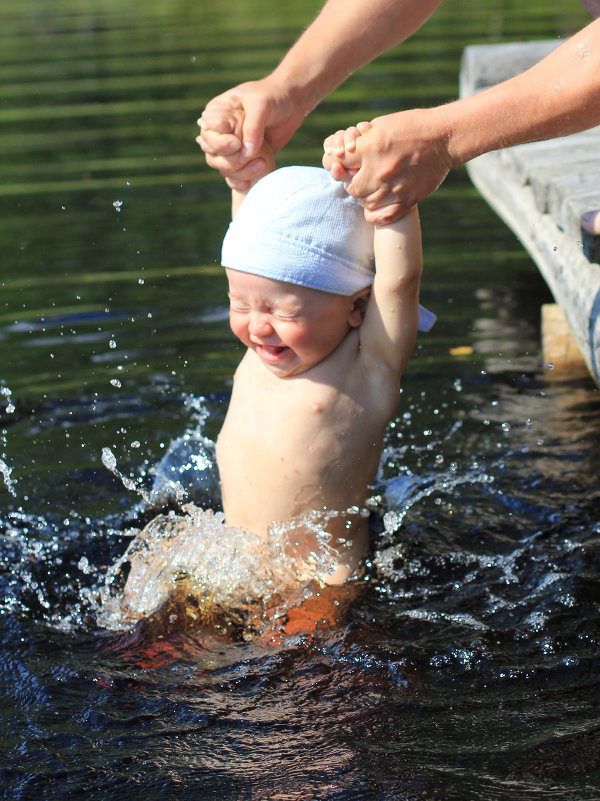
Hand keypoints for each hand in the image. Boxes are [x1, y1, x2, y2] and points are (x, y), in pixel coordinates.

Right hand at [197, 78, 304, 189]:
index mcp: (218, 113)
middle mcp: (220, 131)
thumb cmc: (273, 97)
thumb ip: (252, 128)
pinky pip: (234, 175)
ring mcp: (231, 147)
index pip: (208, 135)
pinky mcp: (244, 158)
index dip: (220, 143)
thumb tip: (246, 153)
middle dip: (231, 160)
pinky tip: (247, 185)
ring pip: (223, 167)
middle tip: (253, 155)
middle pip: (213, 155)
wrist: (292, 104)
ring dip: (239, 172)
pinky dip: (239, 181)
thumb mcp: (261, 105)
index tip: (237, 143)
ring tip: (262, 164)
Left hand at [323, 108, 454, 223]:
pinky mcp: (406, 200)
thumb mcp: (382, 125)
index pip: (340, 162)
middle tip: (361, 177)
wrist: (444, 138)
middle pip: (351, 188)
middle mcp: (380, 170)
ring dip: (366, 197)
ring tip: (374, 187)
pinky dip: (375, 214)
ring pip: (365, 203)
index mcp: (371, 147)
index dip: (339, 164)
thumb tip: (344, 153)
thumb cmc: (412, 127)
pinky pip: (381, 217)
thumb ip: (361, 141)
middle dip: (353, 183)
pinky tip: (378, 204)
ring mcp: (394, 188)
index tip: (345, 164)